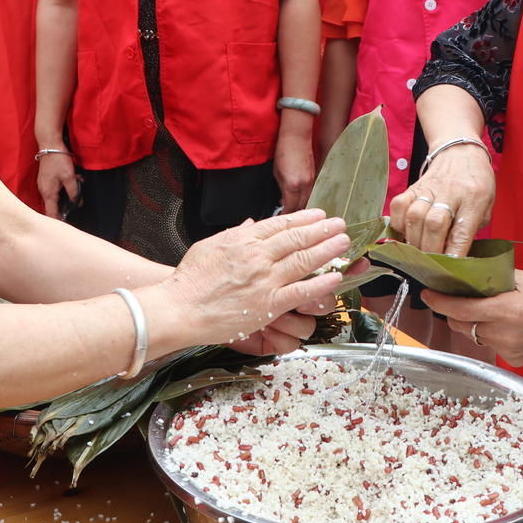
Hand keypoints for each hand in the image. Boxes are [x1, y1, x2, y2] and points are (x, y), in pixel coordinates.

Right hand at [37, 150, 79, 217]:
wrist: (50, 144)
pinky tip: (74, 177)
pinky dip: (64, 185)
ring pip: (56, 195)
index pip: (51, 213)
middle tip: (78, 202)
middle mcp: (44, 190)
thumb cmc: (58, 160)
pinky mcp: (46, 178)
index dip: (58, 220)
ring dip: (68, 192)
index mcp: (48, 193)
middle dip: (67, 204)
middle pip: (54, 205)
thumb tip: (77, 202)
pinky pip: (55, 187)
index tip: (65, 225)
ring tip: (78, 183)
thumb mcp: (70, 177)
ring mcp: (44, 184)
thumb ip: (73, 191)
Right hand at [158, 209, 350, 351]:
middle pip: (297, 238)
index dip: (304, 218)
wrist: (179, 307)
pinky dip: (320, 283)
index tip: (319, 215)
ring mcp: (264, 280)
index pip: (281, 224)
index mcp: (243, 240)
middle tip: (340, 224)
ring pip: (304, 260)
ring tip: (344, 243)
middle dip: (323, 230)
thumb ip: (235, 234)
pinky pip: (300, 292)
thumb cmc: (190, 279)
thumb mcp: (210, 246)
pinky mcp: (268, 305)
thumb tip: (252, 225)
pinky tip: (335, 276)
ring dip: (328, 250)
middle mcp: (257, 256)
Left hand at [273, 130, 314, 212]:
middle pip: (302, 208)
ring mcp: (313, 181)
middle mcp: (305, 185)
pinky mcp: (316, 177)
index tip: (282, 219)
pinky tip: (302, 199)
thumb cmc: (284, 152)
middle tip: (289, 219)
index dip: (286, 215)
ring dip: (303, 207)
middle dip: (295, 214)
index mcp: (292, 185)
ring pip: (309, 201)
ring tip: (296, 211)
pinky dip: (307, 198)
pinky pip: (313, 193)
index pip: (291, 208)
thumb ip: (281, 190)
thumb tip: (283, 201)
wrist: (297, 138)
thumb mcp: (277, 173)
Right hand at [387, 141, 494, 256]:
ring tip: (418, 251)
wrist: (460, 152)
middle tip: (431, 264)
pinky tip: (406, 232)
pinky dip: (399, 223)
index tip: (449, 270)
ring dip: (414, 240)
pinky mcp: (413, 186)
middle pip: (434, 223)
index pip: (462, 230)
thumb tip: (452, 256)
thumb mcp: (486, 206)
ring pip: (415, 216)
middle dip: (430, 250)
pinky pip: (399, 206)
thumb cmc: (476, 183)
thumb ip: (471, 230)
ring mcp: (429, 187)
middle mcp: (450, 191)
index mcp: (474, 197)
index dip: (454, 253)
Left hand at [422, 270, 522, 366]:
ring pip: (475, 335)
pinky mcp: (515, 361)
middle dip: (454, 311)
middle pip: (461, 324)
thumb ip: (498, 278)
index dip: (439, 301)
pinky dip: (490, 333)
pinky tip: (506, 323)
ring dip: (472, 322)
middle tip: (456, 296)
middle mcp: (503, 335)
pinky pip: (491, 345)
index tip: (428, 293)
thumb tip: (472, 271)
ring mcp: (508, 351)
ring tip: (485, 308)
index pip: (459, 308)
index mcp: (505, 311)